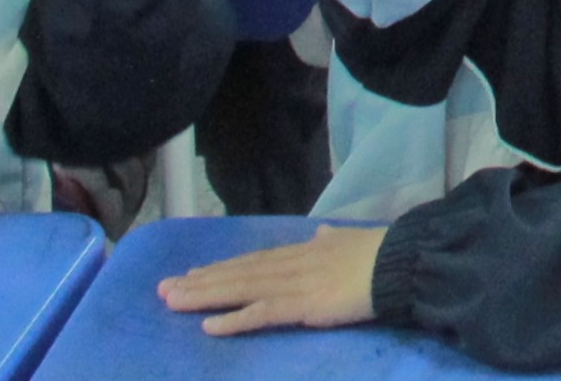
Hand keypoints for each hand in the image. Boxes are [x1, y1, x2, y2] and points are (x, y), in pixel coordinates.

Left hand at [157, 224, 391, 337]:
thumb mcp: (348, 239)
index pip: (252, 260)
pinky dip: (234, 320)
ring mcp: (294, 284)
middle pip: (237, 273)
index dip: (220, 268)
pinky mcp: (303, 305)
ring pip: (241, 289)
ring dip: (205, 296)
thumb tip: (320, 234)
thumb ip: (330, 239)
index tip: (190, 273)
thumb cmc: (379, 253)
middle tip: (163, 289)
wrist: (398, 263)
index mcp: (302, 251)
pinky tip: (209, 326)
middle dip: (199, 281)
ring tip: (173, 302)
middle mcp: (290, 264)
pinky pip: (262, 313)